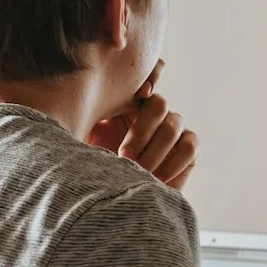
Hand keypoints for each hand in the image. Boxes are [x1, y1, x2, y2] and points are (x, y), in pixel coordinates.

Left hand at [88, 62, 197, 189]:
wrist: (111, 195)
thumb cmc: (93, 163)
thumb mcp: (83, 135)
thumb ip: (83, 115)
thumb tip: (76, 102)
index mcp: (130, 99)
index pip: (150, 71)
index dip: (151, 75)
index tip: (139, 94)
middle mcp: (156, 110)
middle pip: (159, 104)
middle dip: (141, 131)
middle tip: (124, 156)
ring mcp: (175, 128)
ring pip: (173, 127)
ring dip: (154, 151)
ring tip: (136, 171)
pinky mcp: (189, 149)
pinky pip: (189, 148)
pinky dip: (173, 164)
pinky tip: (156, 179)